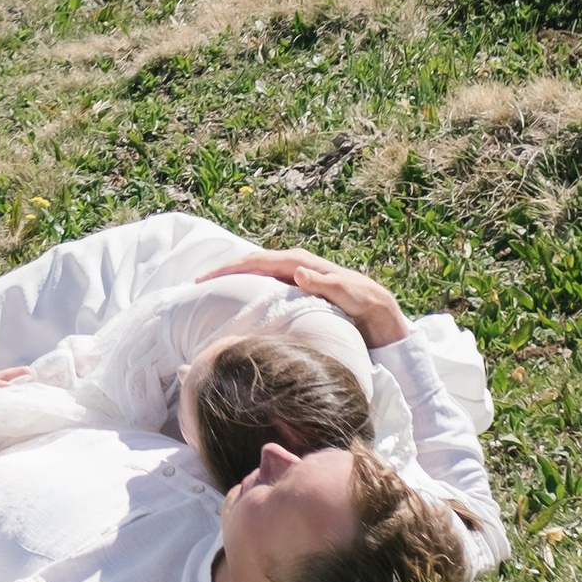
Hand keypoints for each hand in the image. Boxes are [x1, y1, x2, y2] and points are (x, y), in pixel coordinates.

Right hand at [193, 243, 406, 346]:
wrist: (386, 321)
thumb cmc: (371, 309)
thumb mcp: (354, 296)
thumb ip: (329, 283)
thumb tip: (297, 270)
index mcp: (304, 264)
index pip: (260, 261)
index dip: (231, 268)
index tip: (206, 278)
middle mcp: (298, 267)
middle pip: (253, 263)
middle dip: (224, 270)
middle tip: (196, 284)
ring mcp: (298, 278)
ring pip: (257, 274)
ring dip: (233, 278)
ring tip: (209, 291)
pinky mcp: (299, 293)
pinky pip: (267, 286)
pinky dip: (247, 288)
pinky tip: (237, 300)